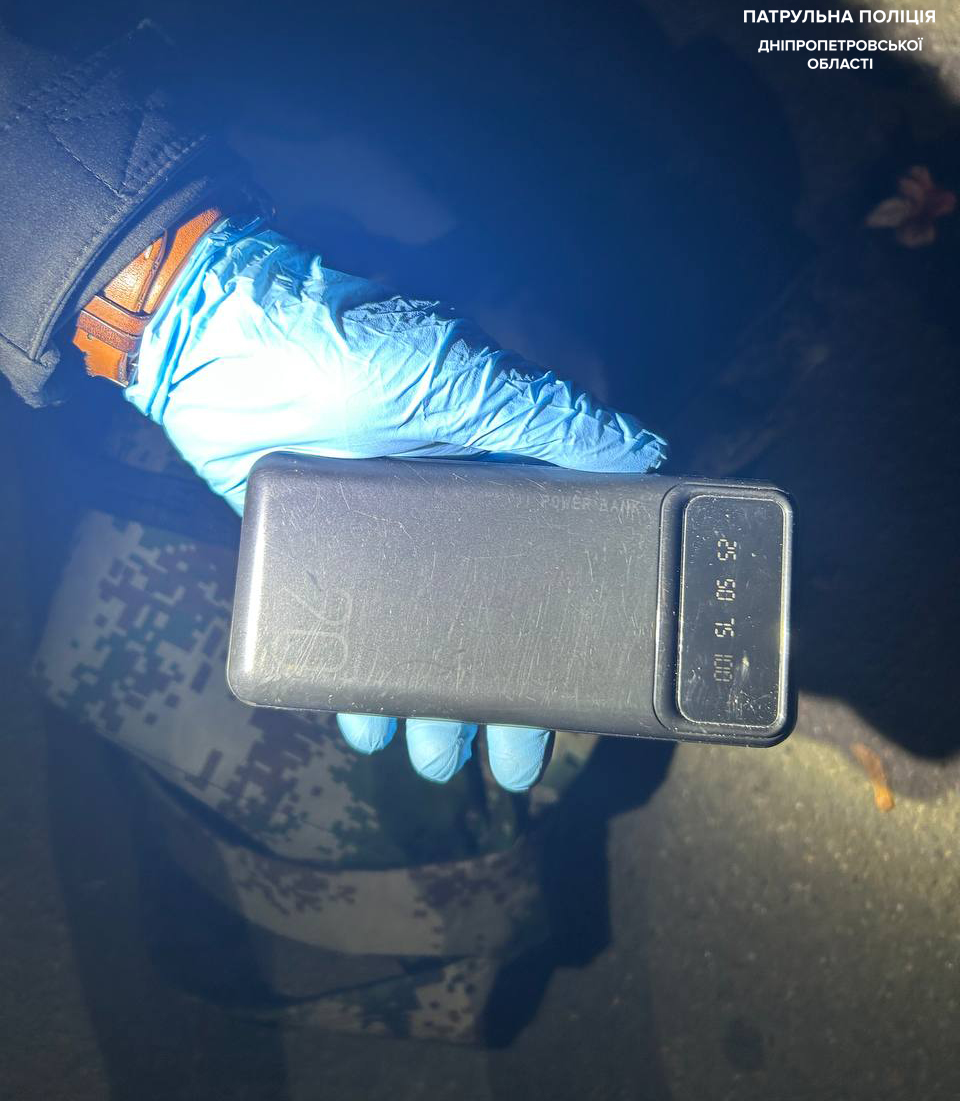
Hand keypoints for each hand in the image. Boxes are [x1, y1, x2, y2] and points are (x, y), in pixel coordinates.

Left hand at [126, 217, 667, 789]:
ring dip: (428, 706)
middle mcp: (441, 518)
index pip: (548, 568)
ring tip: (436, 764)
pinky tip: (364, 725)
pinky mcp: (318, 558)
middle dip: (498, 697)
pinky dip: (354, 683)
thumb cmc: (345, 345)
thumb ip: (540, 415)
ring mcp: (377, 543)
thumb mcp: (454, 375)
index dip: (565, 634)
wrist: (217, 342)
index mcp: (488, 474)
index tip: (583, 698)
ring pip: (415, 641)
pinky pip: (346, 633)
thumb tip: (644, 450)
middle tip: (511, 767)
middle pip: (483, 622)